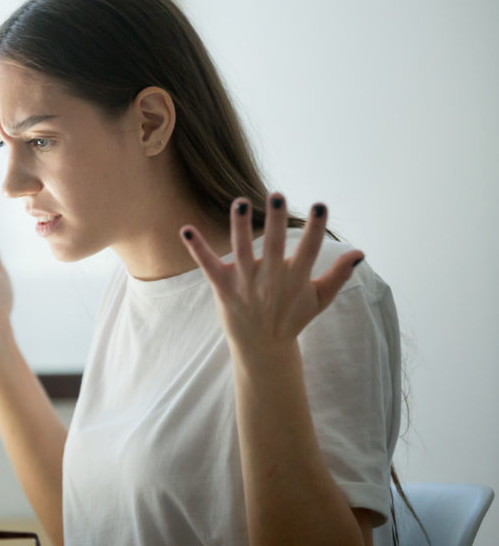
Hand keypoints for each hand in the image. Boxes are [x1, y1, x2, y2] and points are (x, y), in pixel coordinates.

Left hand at [179, 193, 363, 359]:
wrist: (263, 349)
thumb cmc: (292, 318)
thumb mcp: (319, 299)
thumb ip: (338, 275)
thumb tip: (360, 252)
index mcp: (296, 280)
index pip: (310, 250)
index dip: (315, 229)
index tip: (320, 206)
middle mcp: (271, 280)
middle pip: (275, 246)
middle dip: (276, 221)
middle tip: (276, 195)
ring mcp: (246, 284)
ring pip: (242, 251)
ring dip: (240, 227)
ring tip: (240, 202)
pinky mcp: (223, 288)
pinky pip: (208, 265)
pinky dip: (197, 248)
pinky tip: (186, 229)